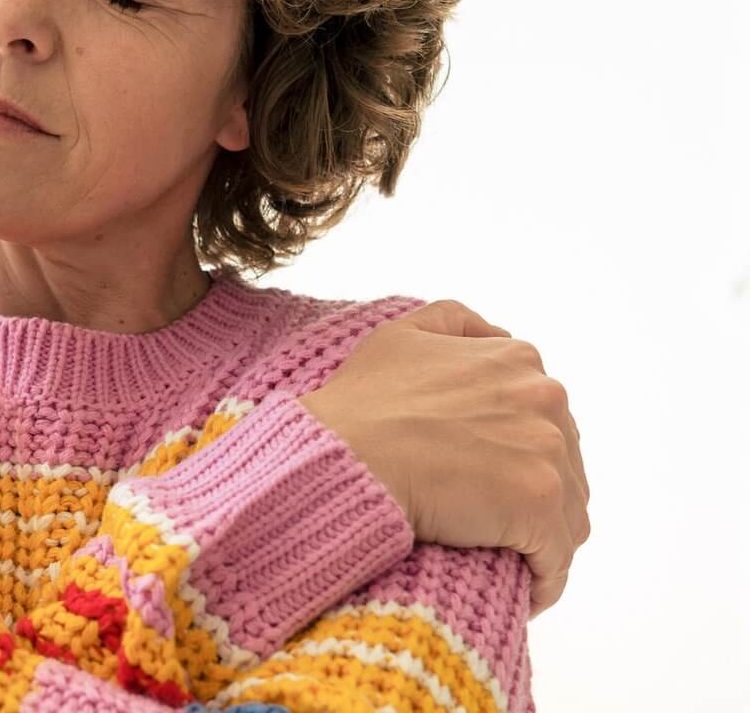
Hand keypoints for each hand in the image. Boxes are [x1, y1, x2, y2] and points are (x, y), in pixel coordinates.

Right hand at [296, 299, 589, 619]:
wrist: (345, 453)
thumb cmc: (363, 401)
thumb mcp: (403, 333)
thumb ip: (457, 323)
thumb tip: (499, 337)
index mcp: (518, 359)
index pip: (545, 417)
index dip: (518, 452)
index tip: (490, 476)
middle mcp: (545, 398)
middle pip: (564, 463)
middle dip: (536, 493)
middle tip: (493, 520)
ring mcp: (547, 452)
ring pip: (568, 512)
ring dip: (543, 538)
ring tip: (506, 557)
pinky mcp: (540, 504)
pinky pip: (559, 558)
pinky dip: (544, 579)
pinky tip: (523, 591)